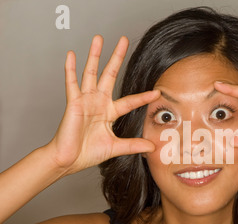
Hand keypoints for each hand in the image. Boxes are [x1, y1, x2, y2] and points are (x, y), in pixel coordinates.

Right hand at [46, 35, 159, 174]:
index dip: (143, 97)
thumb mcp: (116, 147)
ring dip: (95, 55)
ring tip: (99, 38)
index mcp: (109, 112)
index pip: (130, 101)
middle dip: (117, 57)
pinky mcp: (73, 102)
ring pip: (91, 73)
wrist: (69, 160)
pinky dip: (70, 69)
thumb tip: (153, 147)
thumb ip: (134, 145)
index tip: (157, 92)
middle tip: (124, 40)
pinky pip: (71, 83)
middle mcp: (98, 102)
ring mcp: (85, 100)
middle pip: (110, 75)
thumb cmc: (88, 153)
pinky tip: (72, 54)